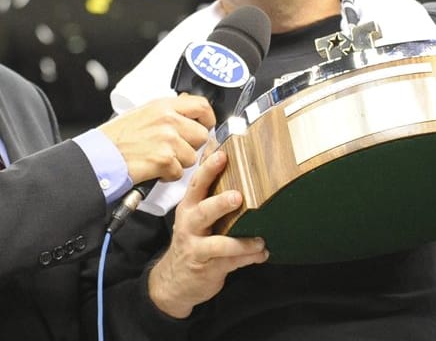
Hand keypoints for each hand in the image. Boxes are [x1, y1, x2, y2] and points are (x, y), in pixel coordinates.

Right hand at [99, 95, 215, 184]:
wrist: (102, 155)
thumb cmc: (117, 137)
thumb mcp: (143, 113)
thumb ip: (168, 112)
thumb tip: (188, 113)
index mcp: (164, 106)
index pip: (201, 106)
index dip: (208, 118)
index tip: (206, 125)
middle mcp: (168, 120)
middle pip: (201, 135)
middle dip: (191, 146)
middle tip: (174, 149)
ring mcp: (167, 140)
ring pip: (192, 157)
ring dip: (178, 162)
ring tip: (159, 158)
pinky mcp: (164, 160)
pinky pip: (179, 172)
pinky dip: (168, 175)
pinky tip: (154, 168)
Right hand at [147, 149, 267, 317]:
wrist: (173, 281)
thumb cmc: (191, 240)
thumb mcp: (193, 215)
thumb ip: (207, 191)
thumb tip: (219, 153)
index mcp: (189, 207)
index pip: (197, 185)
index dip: (208, 169)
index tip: (222, 155)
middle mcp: (190, 226)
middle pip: (203, 211)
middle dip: (220, 203)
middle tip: (238, 197)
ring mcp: (197, 248)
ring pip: (218, 243)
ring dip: (241, 242)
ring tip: (259, 240)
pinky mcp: (208, 268)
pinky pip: (231, 262)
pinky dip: (249, 257)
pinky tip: (262, 253)